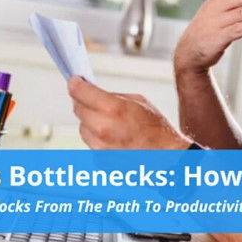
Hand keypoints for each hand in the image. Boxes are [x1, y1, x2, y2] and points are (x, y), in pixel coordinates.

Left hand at [67, 77, 189, 149]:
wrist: (166, 157)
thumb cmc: (157, 130)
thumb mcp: (138, 102)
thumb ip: (114, 97)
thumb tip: (96, 94)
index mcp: (112, 109)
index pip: (78, 92)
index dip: (75, 84)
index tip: (75, 82)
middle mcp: (101, 128)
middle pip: (78, 109)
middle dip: (84, 103)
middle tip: (95, 101)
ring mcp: (99, 147)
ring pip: (83, 128)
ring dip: (91, 123)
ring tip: (111, 124)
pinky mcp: (100, 160)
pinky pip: (91, 144)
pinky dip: (99, 140)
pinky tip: (116, 140)